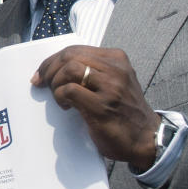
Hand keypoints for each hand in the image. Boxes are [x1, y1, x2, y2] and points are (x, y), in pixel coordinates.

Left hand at [32, 45, 160, 169]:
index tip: (41, 73)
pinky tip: (67, 107)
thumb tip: (56, 68)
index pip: (75, 49)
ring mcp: (111, 87)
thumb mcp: (114, 82)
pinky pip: (70, 90)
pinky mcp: (102, 106)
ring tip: (58, 97)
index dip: (53, 60)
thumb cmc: (124, 112)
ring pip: (70, 69)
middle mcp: (115, 69)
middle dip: (49, 69)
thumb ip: (94, 71)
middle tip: (42, 84)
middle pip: (70, 56)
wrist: (146, 139)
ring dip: (55, 83)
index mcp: (116, 59)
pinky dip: (61, 97)